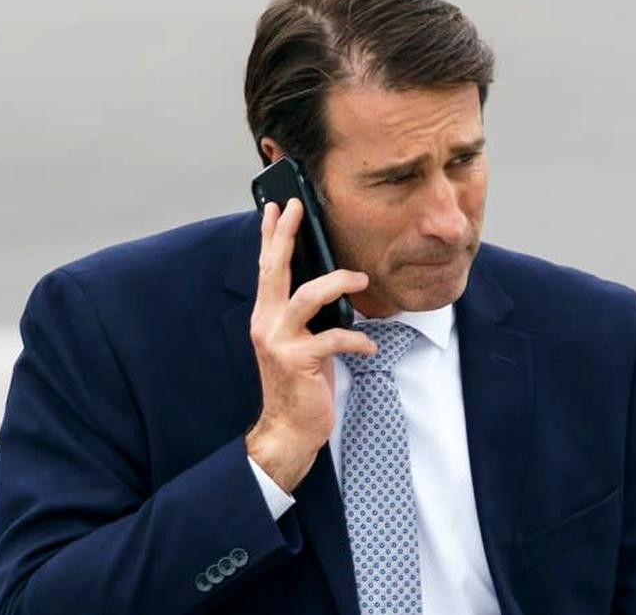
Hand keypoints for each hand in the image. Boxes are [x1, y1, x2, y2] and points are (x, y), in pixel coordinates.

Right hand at [245, 198, 376, 492]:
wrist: (289, 428)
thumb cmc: (299, 383)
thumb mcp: (298, 342)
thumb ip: (304, 314)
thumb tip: (329, 285)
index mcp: (266, 316)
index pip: (267, 268)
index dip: (270, 236)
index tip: (275, 207)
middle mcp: (266, 323)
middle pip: (275, 269)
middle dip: (285, 235)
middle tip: (295, 208)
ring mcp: (279, 341)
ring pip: (307, 296)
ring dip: (337, 282)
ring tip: (360, 278)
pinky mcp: (298, 361)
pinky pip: (333, 338)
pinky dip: (356, 340)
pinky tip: (369, 346)